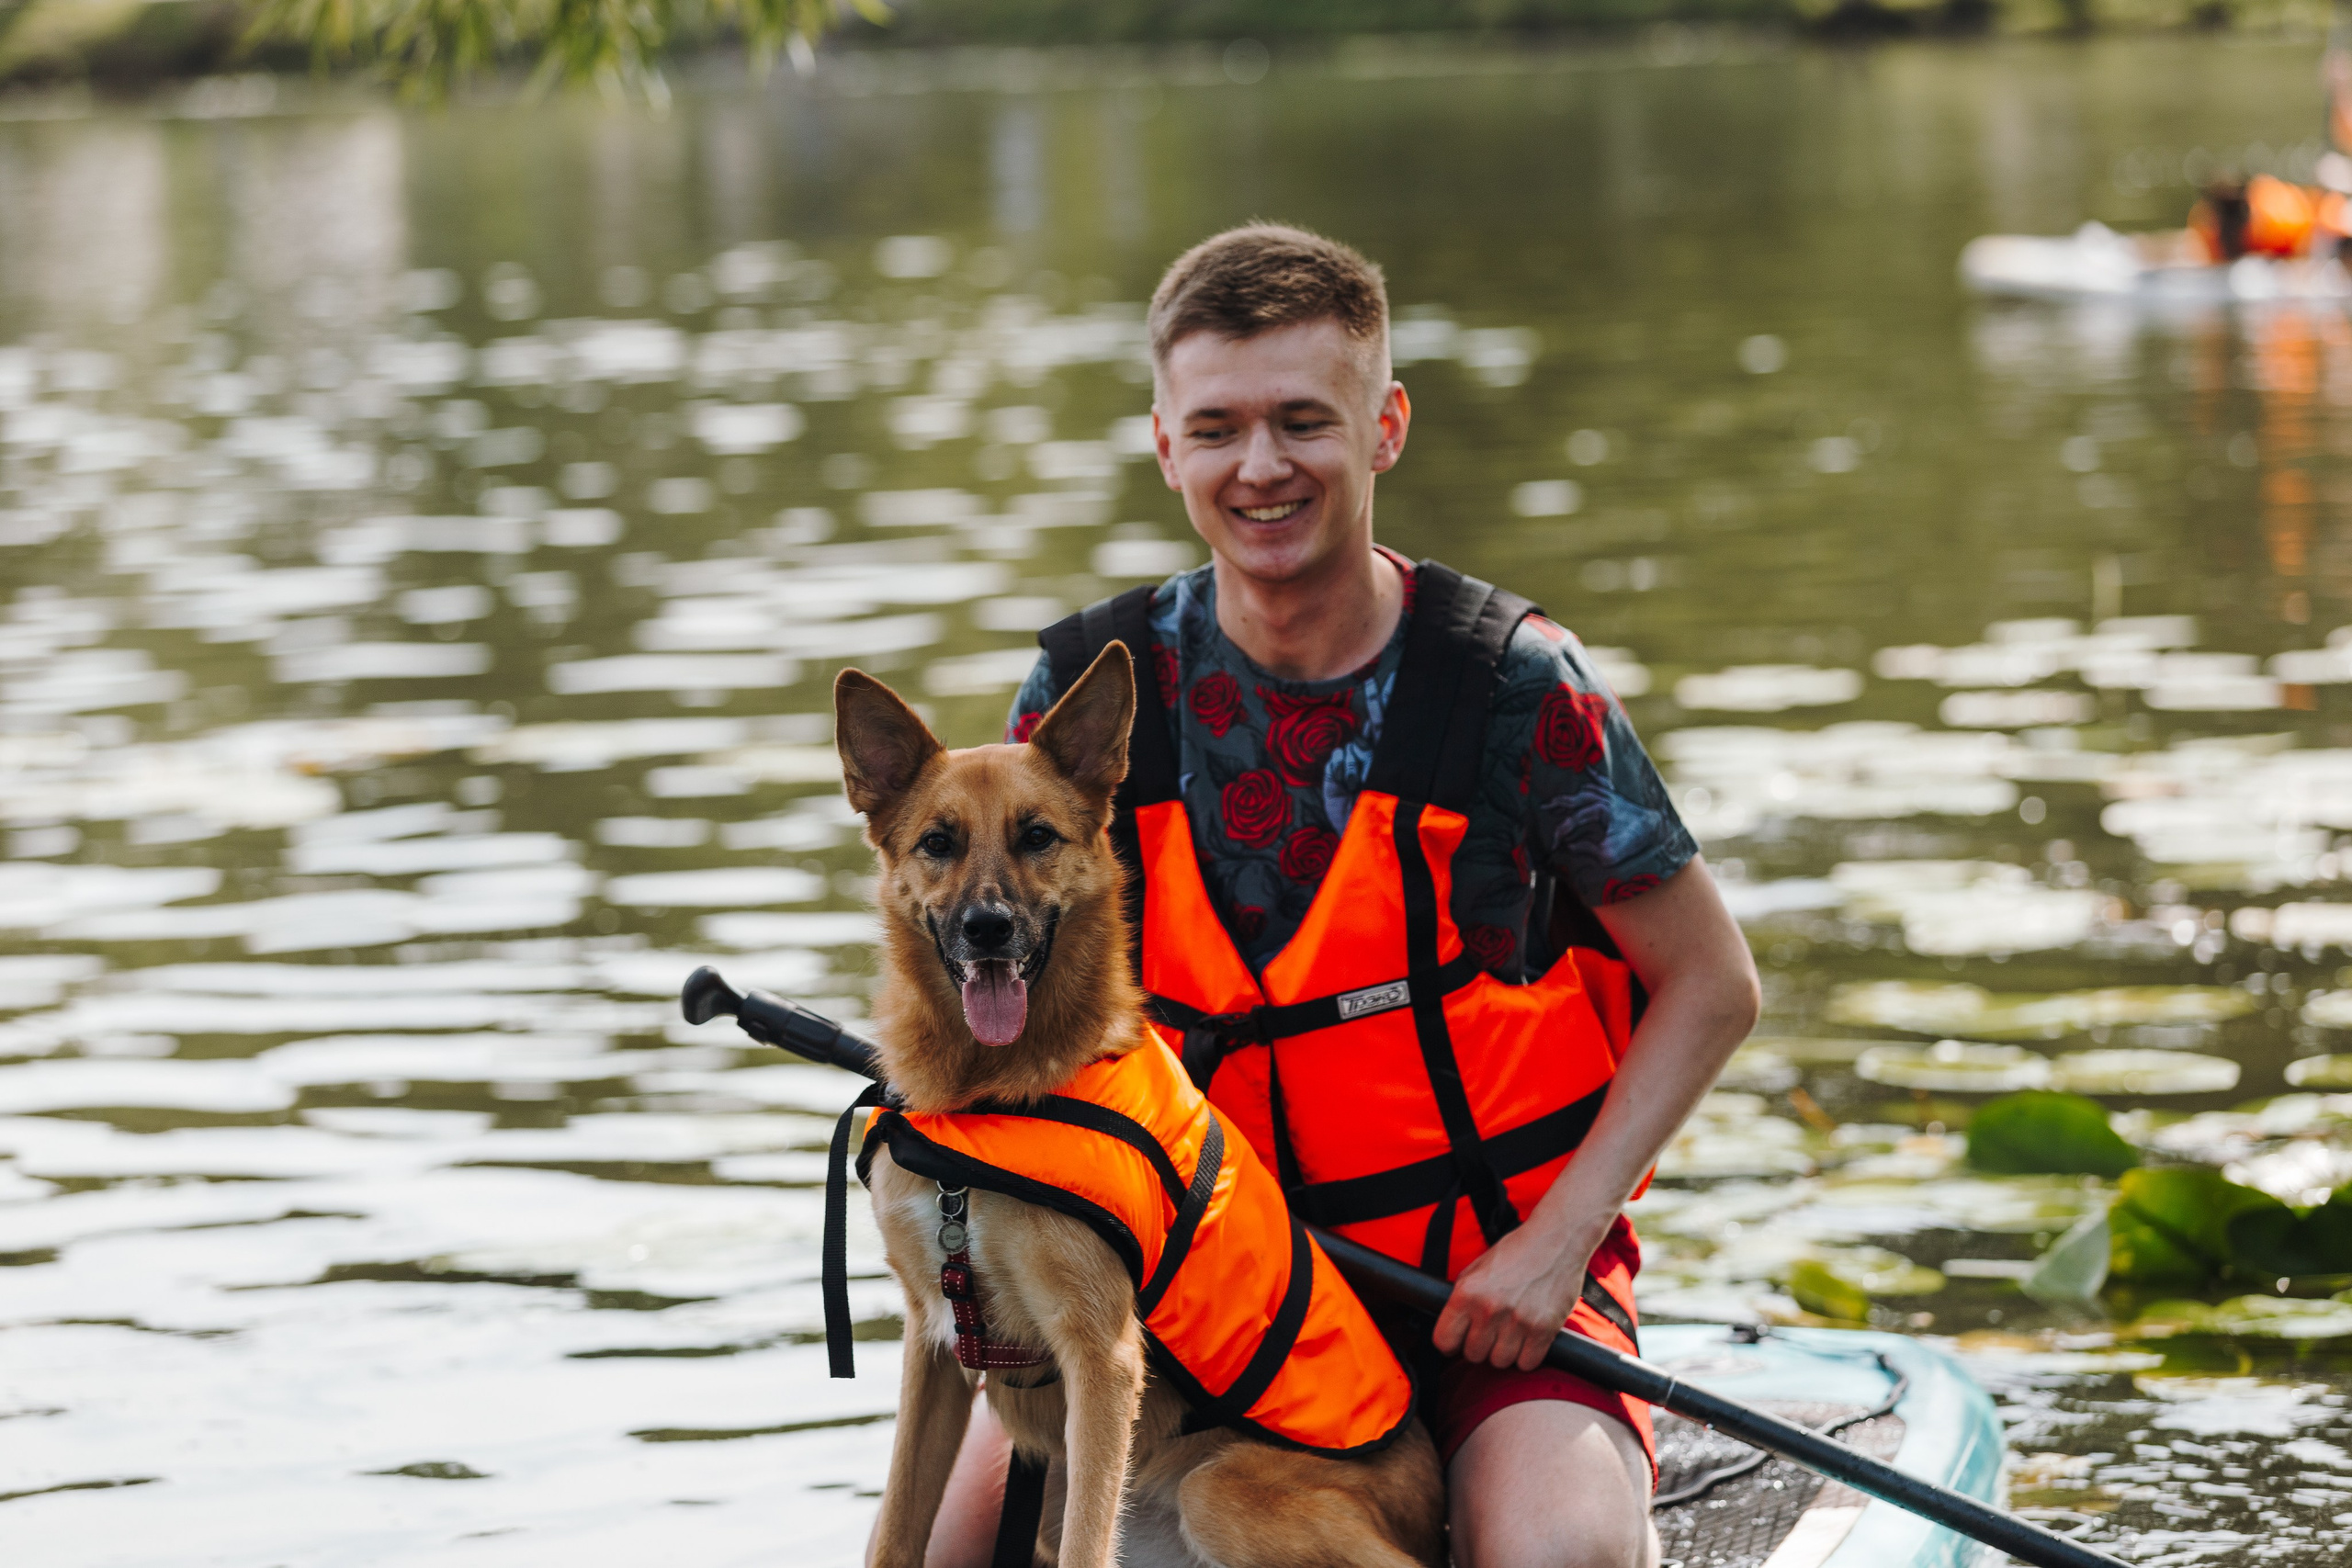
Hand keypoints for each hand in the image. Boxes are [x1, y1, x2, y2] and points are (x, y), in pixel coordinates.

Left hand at [1430, 1211, 1605, 1371]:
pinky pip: (1527, 1363)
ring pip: (1500, 1362)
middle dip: (1479, 1346)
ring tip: (1509, 1334)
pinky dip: (1526, 1356)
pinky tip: (1527, 1339)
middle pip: (1473, 1355)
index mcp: (1467, 1292)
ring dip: (1503, 1352)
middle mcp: (1489, 1309)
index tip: (1457, 1341)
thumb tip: (1451, 1326)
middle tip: (1489, 1333)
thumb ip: (1462, 1298)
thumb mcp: (1477, 1268)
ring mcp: (1517, 1321)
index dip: (1449, 1343)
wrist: (1556, 1240)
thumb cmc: (1516, 1251)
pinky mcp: (1543, 1329)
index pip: (1444, 1340)